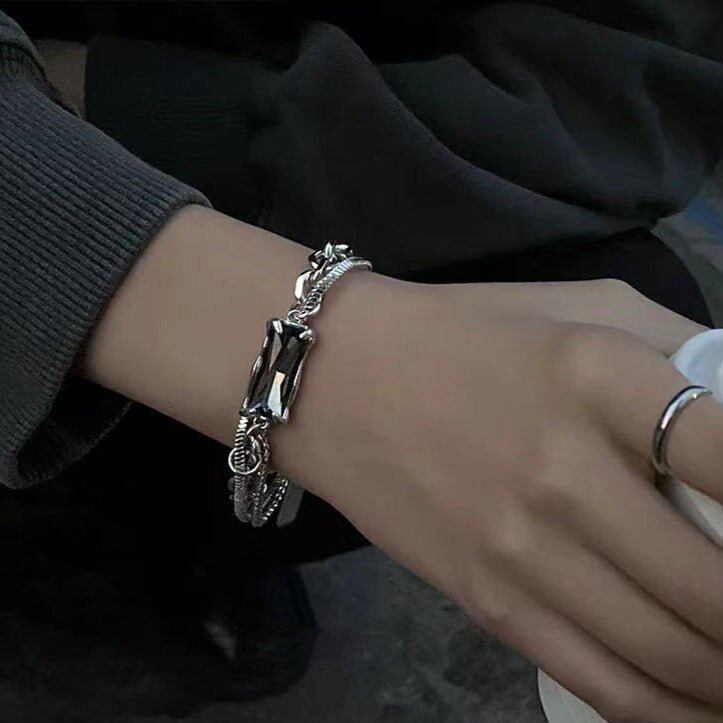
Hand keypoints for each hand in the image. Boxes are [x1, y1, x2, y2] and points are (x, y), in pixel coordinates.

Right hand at [275, 274, 722, 721]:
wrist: (335, 378)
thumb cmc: (466, 333)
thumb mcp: (583, 307)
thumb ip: (681, 351)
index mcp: (597, 374)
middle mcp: (563, 471)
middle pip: (716, 585)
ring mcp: (519, 549)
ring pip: (670, 653)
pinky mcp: (485, 600)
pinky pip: (604, 682)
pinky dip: (671, 708)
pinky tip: (697, 698)